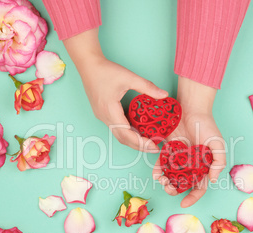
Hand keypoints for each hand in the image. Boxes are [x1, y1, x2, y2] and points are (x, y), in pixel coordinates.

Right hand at [64, 29, 167, 152]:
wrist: (88, 64)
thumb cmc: (106, 70)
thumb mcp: (129, 77)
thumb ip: (147, 87)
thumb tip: (164, 95)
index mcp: (110, 111)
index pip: (126, 134)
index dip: (141, 143)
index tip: (154, 146)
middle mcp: (104, 117)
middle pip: (123, 138)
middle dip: (139, 145)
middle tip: (155, 148)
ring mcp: (102, 116)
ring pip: (119, 134)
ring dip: (133, 140)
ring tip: (148, 142)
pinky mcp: (103, 113)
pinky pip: (116, 127)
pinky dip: (128, 132)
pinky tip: (138, 131)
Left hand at [152, 77, 226, 206]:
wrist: (192, 109)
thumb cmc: (207, 126)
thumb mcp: (218, 145)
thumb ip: (218, 163)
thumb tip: (212, 180)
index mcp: (203, 166)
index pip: (199, 187)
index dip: (192, 197)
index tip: (183, 204)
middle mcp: (190, 165)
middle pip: (182, 184)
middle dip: (175, 190)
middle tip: (169, 189)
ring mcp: (179, 158)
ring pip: (171, 176)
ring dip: (165, 182)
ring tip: (162, 181)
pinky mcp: (168, 150)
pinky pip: (162, 163)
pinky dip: (158, 170)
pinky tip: (156, 173)